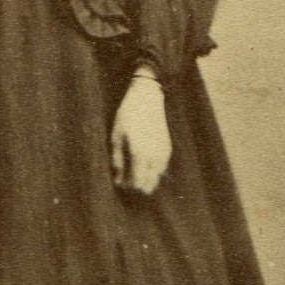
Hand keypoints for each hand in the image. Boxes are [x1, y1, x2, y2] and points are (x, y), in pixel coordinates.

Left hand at [110, 77, 171, 194]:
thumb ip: (118, 159)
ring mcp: (163, 152)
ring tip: (137, 178)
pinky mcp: (168, 147)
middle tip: (128, 184)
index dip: (128, 186)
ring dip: (148, 179)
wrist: (147, 99)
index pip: (137, 181)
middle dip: (138, 185)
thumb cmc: (128, 116)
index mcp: (140, 154)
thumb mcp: (117, 136)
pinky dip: (155, 171)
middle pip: (149, 182)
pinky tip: (148, 168)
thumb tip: (118, 178)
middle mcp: (154, 156)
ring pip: (158, 176)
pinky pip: (163, 166)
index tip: (120, 184)